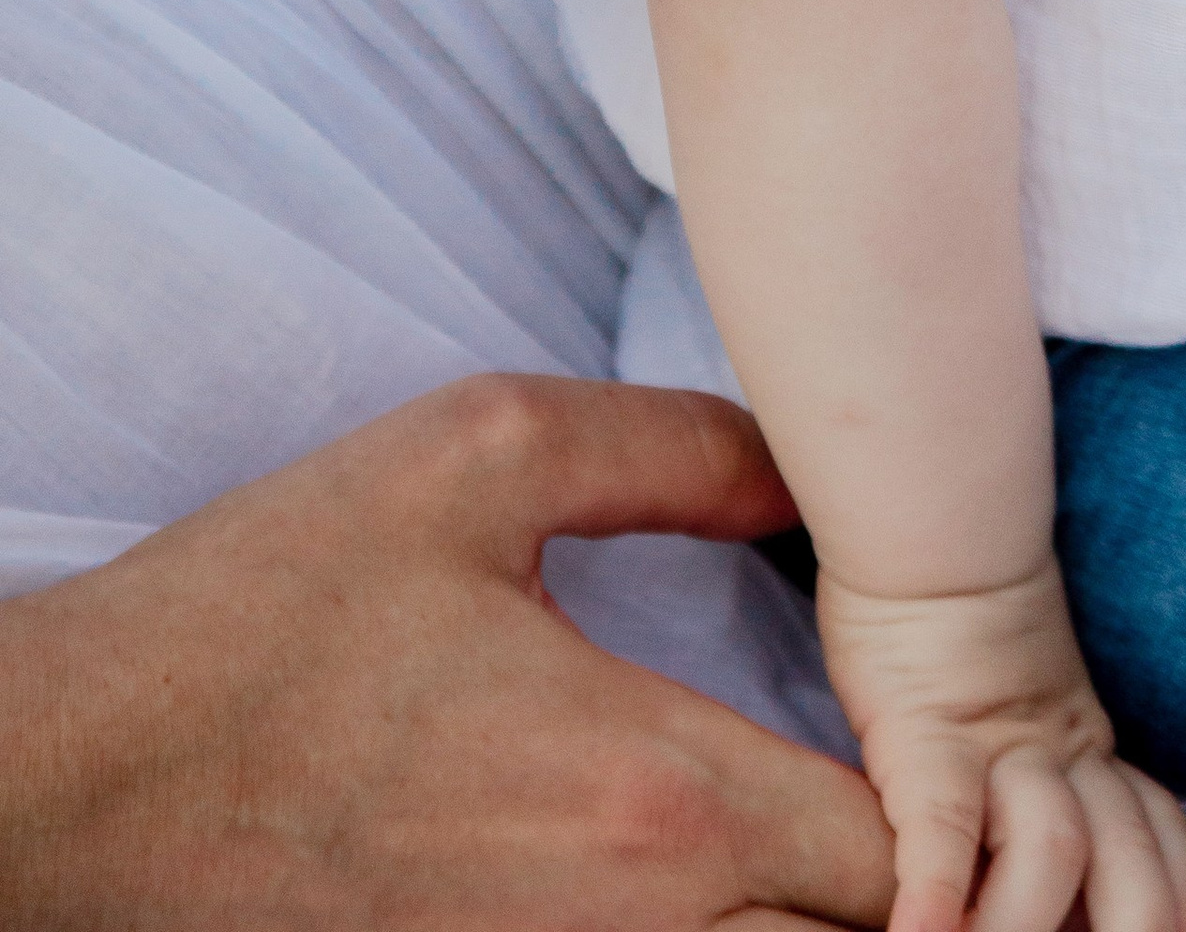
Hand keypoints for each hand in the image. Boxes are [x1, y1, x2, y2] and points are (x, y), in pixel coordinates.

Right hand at [0, 374, 895, 929]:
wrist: (89, 770)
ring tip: (822, 849)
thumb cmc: (278, 606)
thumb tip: (805, 470)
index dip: (950, 810)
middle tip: (908, 803)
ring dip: (803, 925)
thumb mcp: (483, 452)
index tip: (934, 737)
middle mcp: (626, 931)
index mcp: (655, 795)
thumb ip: (674, 446)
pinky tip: (709, 879)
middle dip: (904, 893)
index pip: (902, 861)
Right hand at [820, 557, 1185, 931]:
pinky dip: (934, 892)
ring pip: (1052, 851)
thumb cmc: (972, 649)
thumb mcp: (1064, 734)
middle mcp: (1066, 762)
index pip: (1166, 854)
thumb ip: (1133, 822)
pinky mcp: (926, 738)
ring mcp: (999, 750)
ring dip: (1024, 929)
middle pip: (1131, 866)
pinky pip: (940, 827)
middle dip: (1133, 931)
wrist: (935, 537)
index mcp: (1098, 764)